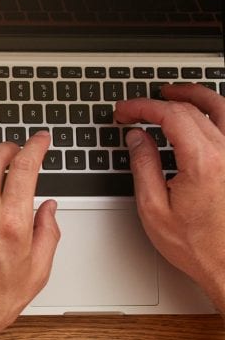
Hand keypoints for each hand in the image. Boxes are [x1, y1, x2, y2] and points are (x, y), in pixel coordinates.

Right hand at [115, 84, 224, 309]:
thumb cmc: (197, 245)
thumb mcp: (154, 209)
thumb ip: (144, 166)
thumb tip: (137, 138)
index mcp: (203, 161)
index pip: (171, 115)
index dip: (143, 107)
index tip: (125, 111)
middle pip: (194, 108)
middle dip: (161, 101)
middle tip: (139, 106)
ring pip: (221, 108)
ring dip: (195, 96)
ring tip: (174, 94)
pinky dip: (215, 113)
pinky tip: (204, 116)